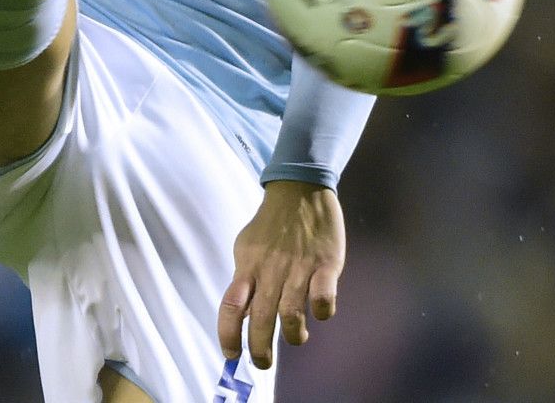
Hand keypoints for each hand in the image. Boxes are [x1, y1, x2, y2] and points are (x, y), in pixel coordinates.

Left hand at [217, 180, 343, 369]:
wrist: (299, 190)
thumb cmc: (271, 226)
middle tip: (263, 364)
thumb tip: (241, 312)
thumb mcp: (247, 248)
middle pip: (260, 318)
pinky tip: (320, 311)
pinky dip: (322, 311)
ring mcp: (298, 267)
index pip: (231, 305)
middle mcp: (270, 270)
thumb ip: (245, 278)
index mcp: (248, 266)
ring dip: (292, 334)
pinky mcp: (326, 263)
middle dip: (260, 348)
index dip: (228, 334)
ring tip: (295, 338)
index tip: (231, 355)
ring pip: (291, 313)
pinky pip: (323, 297)